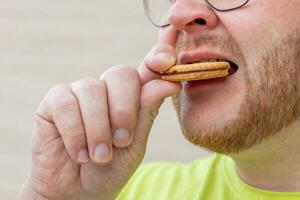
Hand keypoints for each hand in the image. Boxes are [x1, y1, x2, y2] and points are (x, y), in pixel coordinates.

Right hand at [17, 43, 180, 199]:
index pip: (148, 68)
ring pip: (92, 89)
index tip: (167, 60)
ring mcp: (80, 92)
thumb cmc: (110, 167)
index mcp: (131, 97)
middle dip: (123, 111)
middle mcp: (106, 90)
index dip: (159, 56)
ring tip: (99, 156)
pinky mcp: (54, 101)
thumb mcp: (135, 144)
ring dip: (98, 129)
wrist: (78, 191)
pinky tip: (79, 153)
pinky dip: (75, 132)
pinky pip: (65, 103)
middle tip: (121, 142)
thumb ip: (147, 112)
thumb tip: (168, 82)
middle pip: (121, 74)